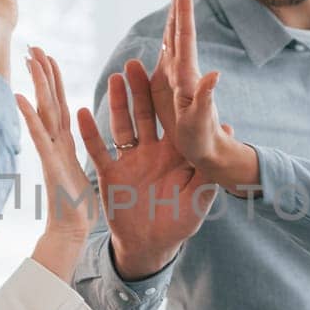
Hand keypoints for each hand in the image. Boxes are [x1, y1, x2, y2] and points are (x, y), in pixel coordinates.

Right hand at [18, 47, 95, 280]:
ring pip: (45, 110)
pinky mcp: (51, 163)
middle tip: (35, 46)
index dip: (56, 82)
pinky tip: (19, 95)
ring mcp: (52, 151)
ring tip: (30, 57)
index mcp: (70, 144)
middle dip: (44, 72)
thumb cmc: (84, 209)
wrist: (74, 235)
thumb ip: (101, 157)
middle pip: (51, 100)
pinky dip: (29, 116)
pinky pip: (39, 135)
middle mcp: (58, 143)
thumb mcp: (98, 174)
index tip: (50, 58)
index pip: (62, 105)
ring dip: (38, 83)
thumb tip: (120, 147)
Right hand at [74, 56, 217, 280]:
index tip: (168, 71)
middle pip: (145, 114)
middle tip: (134, 63)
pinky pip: (98, 150)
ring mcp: (129, 160)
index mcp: (174, 154)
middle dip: (140, 89)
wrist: (150, 247)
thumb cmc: (178, 224)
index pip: (172, 118)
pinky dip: (90, 133)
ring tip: (113, 78)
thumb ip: (209, 168)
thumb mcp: (198, 198)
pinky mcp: (110, 174)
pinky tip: (81, 112)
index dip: (170, 97)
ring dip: (117, 103)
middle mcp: (151, 151)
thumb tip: (228, 131)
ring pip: (122, 126)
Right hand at [153, 0, 259, 193]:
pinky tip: (155, 40)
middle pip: (179, 30)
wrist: (209, 158)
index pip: (184, 33)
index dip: (183, 5)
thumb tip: (214, 74)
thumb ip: (205, 101)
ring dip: (172, 18)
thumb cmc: (205, 144)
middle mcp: (180, 74)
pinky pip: (162, 59)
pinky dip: (158, 44)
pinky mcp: (166, 91)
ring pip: (169, 42)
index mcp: (186, 76)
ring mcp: (172, 84)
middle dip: (181, 2)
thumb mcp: (202, 124)